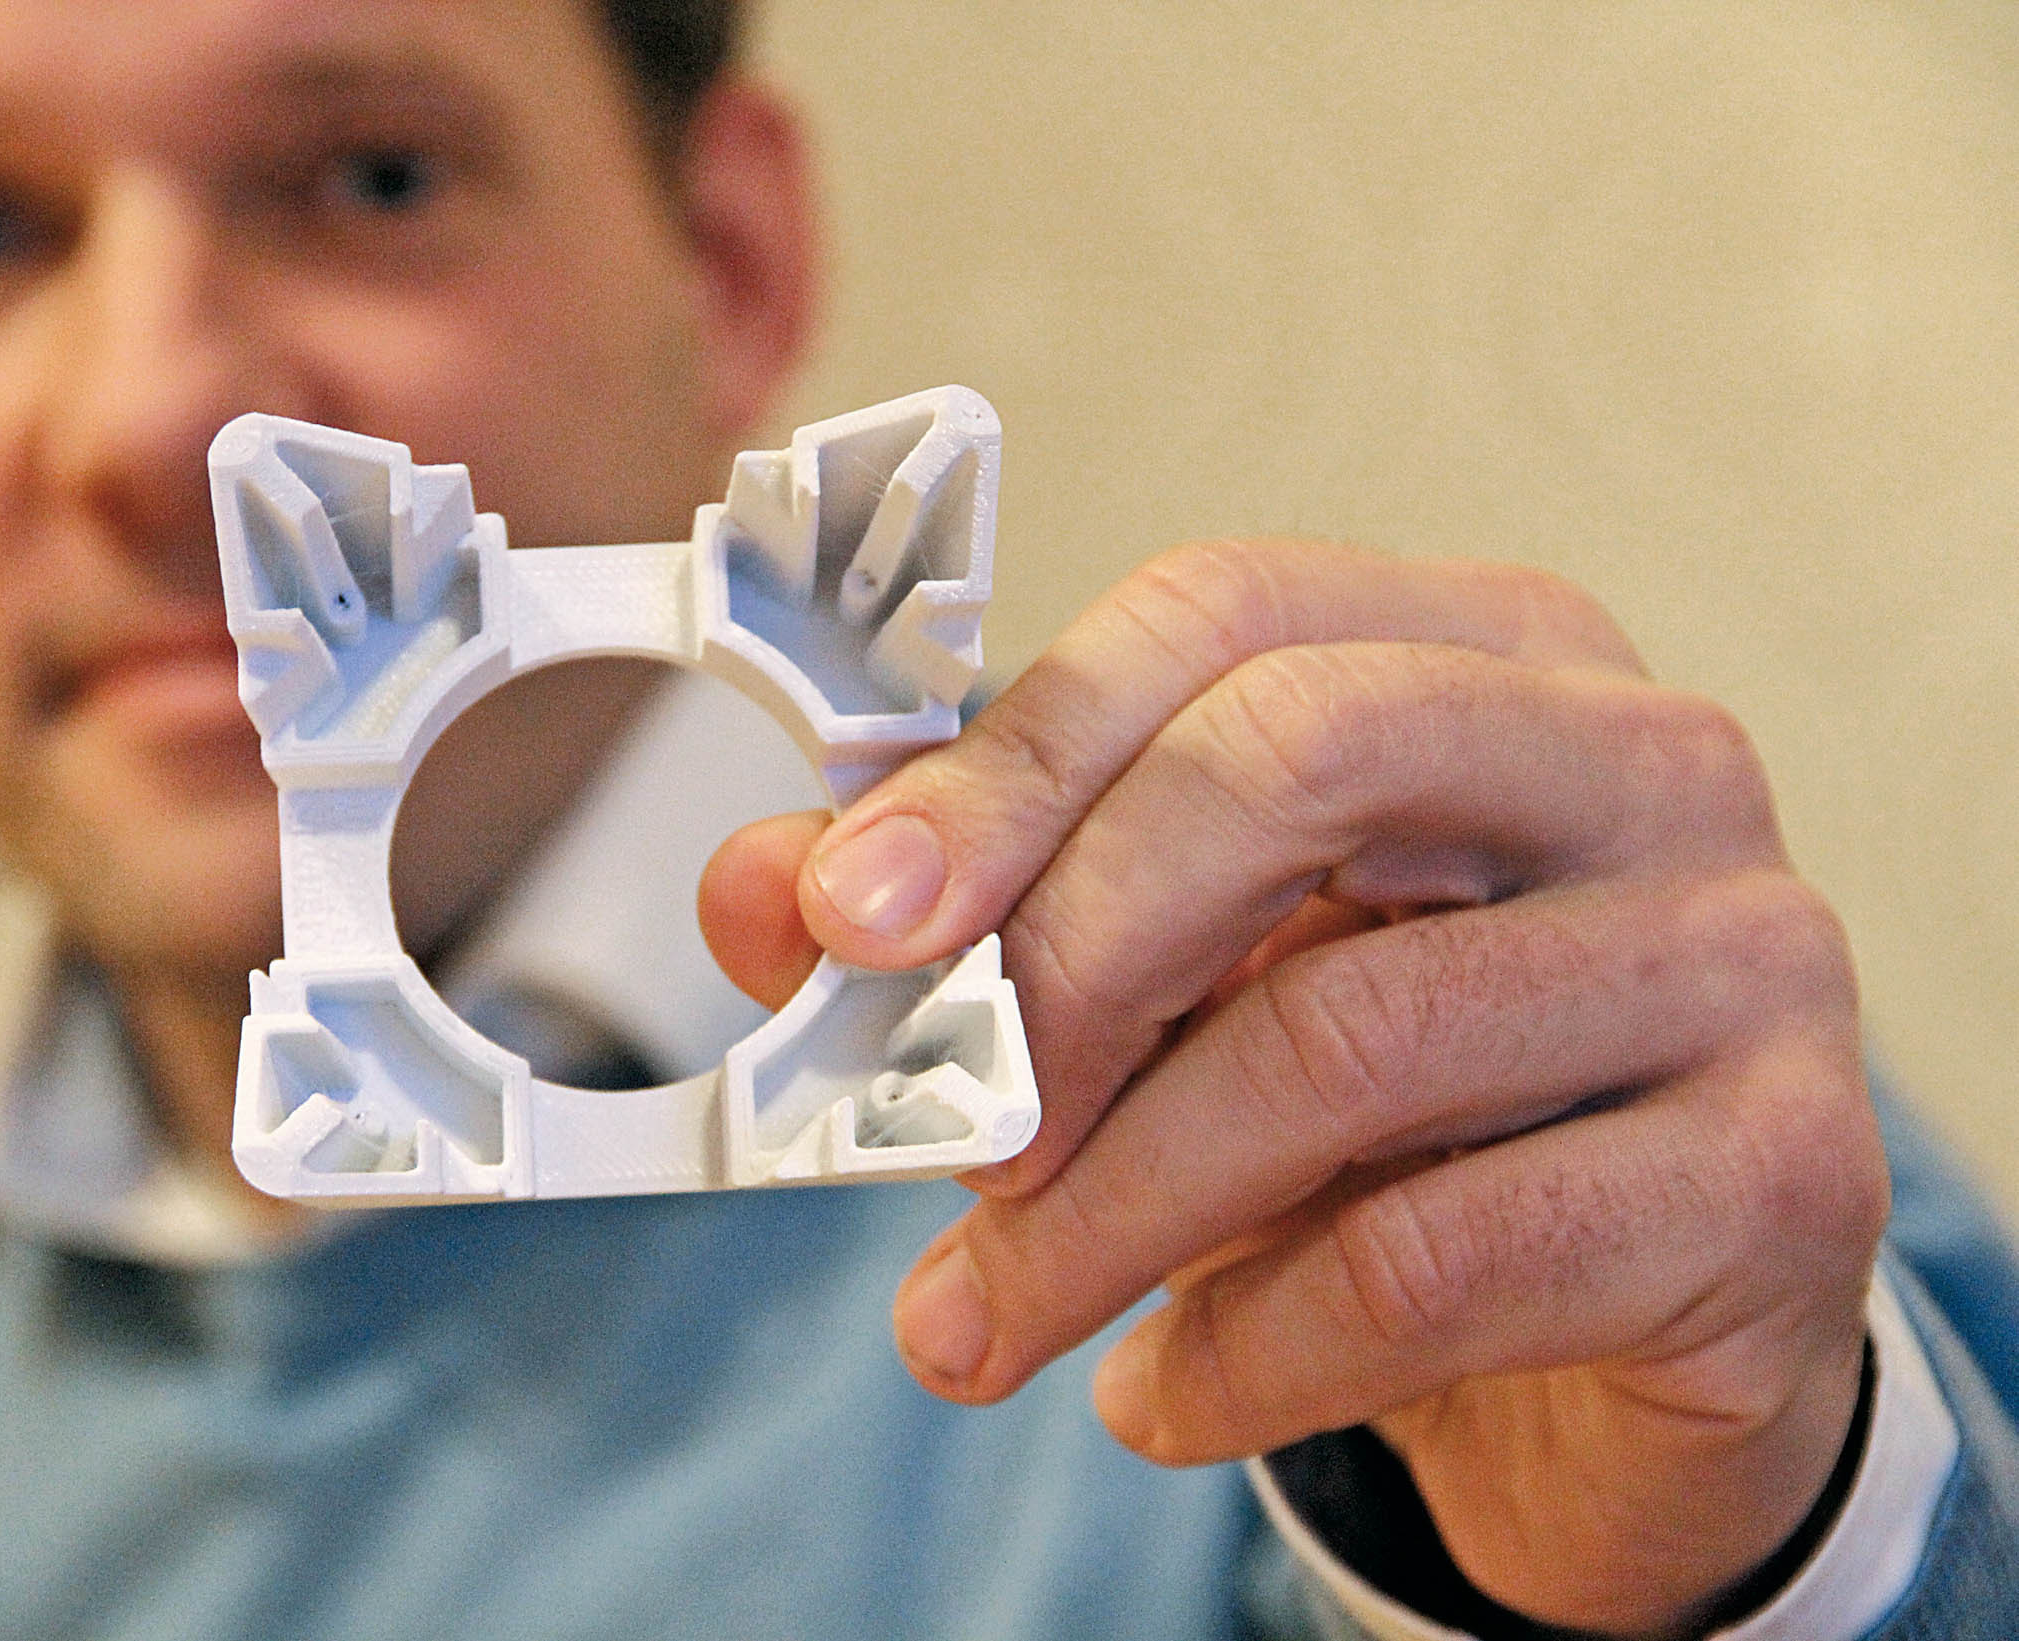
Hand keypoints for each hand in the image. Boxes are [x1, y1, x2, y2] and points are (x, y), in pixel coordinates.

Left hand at [699, 539, 1884, 1637]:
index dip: (1009, 760)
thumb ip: (972, 927)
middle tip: (933, 1133)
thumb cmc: (1376, 1116)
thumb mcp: (1162, 995)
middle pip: (1293, 761)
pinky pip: (1439, 1253)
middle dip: (1061, 961)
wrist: (1613, 1336)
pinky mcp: (1781, 1173)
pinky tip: (1163, 1397)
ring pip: (1344, 1036)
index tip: (846, 918)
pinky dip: (1245, 1348)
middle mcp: (1639, 756)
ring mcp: (1740, 953)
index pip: (1221, 621)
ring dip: (1104, 1210)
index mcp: (1481, 649)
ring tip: (986, 1315)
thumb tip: (764, 892)